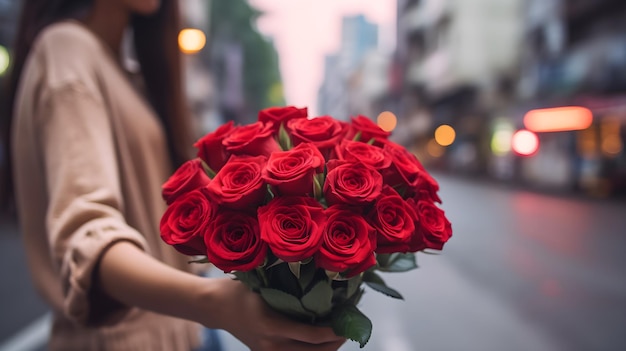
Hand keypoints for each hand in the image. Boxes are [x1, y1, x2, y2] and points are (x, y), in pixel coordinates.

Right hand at [205, 278, 345, 350]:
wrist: (215, 307)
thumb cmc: (240, 289)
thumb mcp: (263, 283)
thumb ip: (289, 288)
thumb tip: (323, 282)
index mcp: (271, 326)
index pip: (311, 336)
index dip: (333, 332)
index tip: (346, 321)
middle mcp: (271, 345)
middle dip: (334, 343)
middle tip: (347, 328)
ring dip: (324, 350)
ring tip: (336, 335)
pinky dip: (310, 350)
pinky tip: (319, 340)